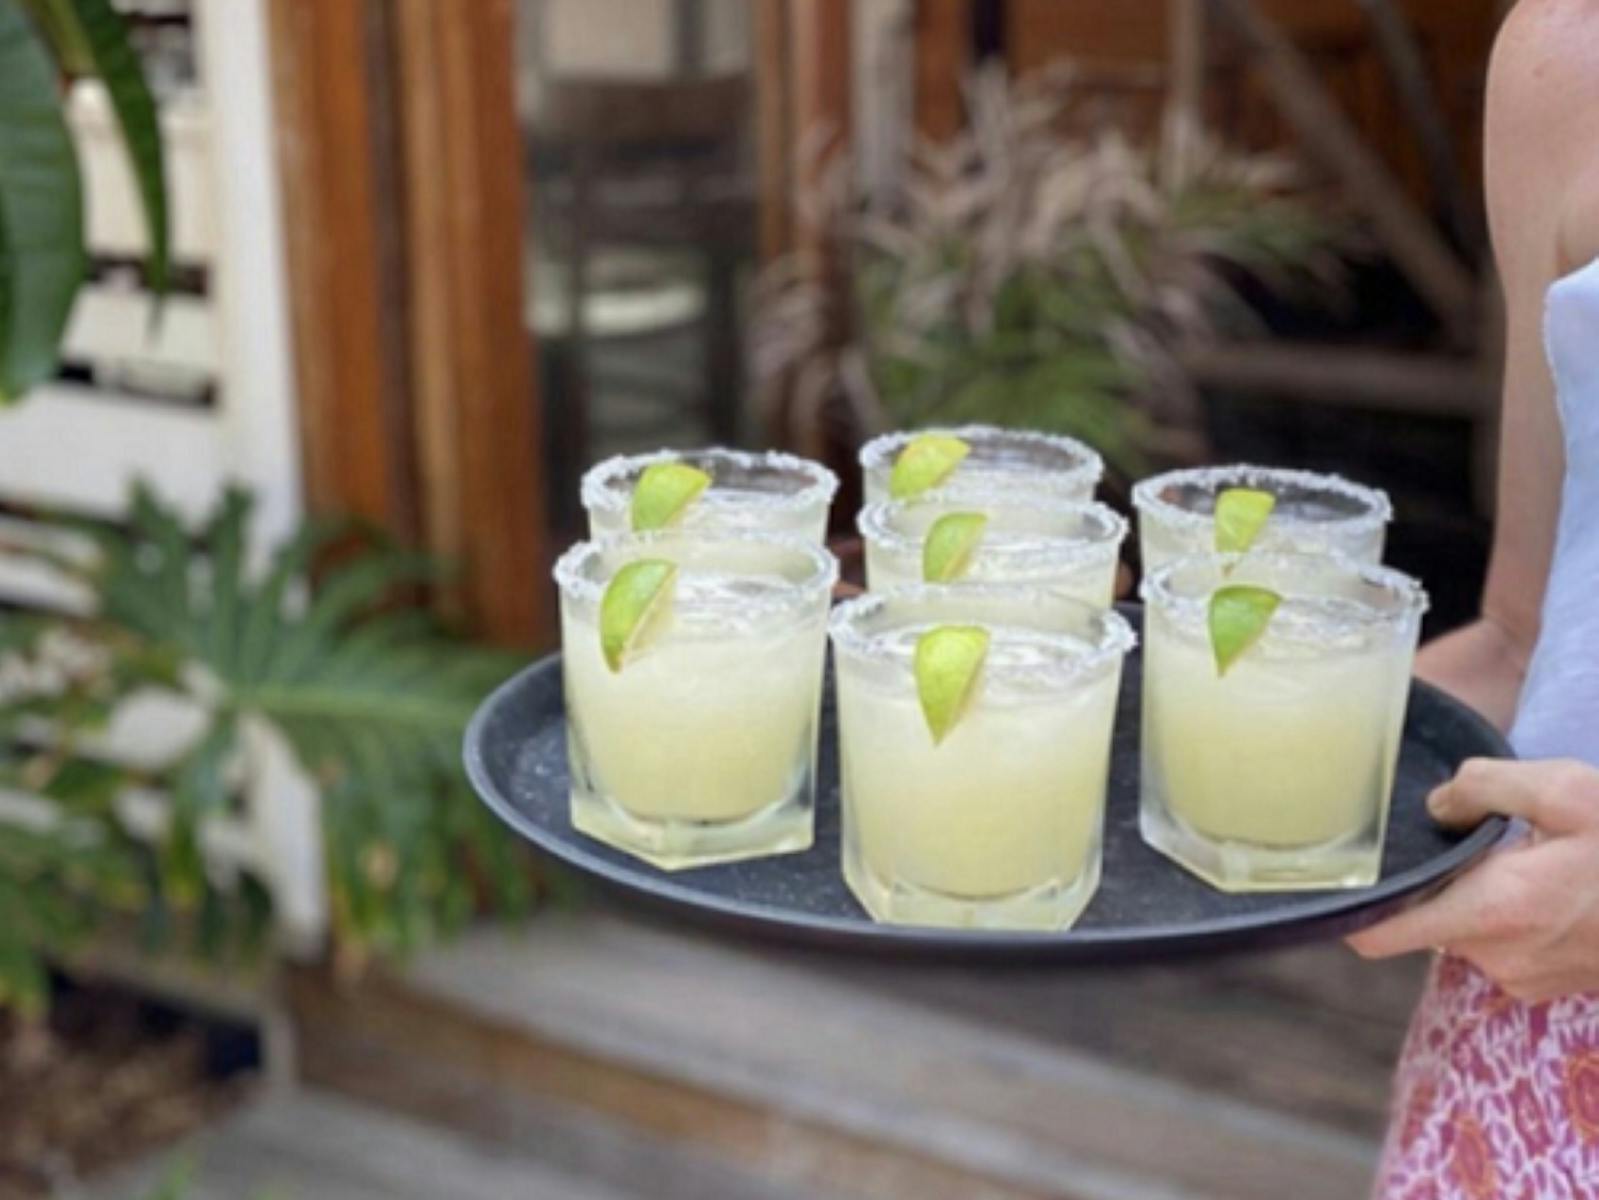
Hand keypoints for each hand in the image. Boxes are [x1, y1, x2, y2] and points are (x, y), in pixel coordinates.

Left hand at [1347, 758, 1598, 1002]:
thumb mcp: (1565, 790)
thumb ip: (1484, 786)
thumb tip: (1435, 806)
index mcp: (1492, 912)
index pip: (1379, 936)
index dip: (1350, 909)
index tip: (1332, 881)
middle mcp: (1498, 958)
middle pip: (1422, 919)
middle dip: (1436, 880)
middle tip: (1464, 839)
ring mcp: (1523, 978)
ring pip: (1462, 928)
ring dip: (1476, 894)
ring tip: (1517, 857)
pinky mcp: (1547, 984)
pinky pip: (1499, 943)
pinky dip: (1507, 913)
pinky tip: (1544, 882)